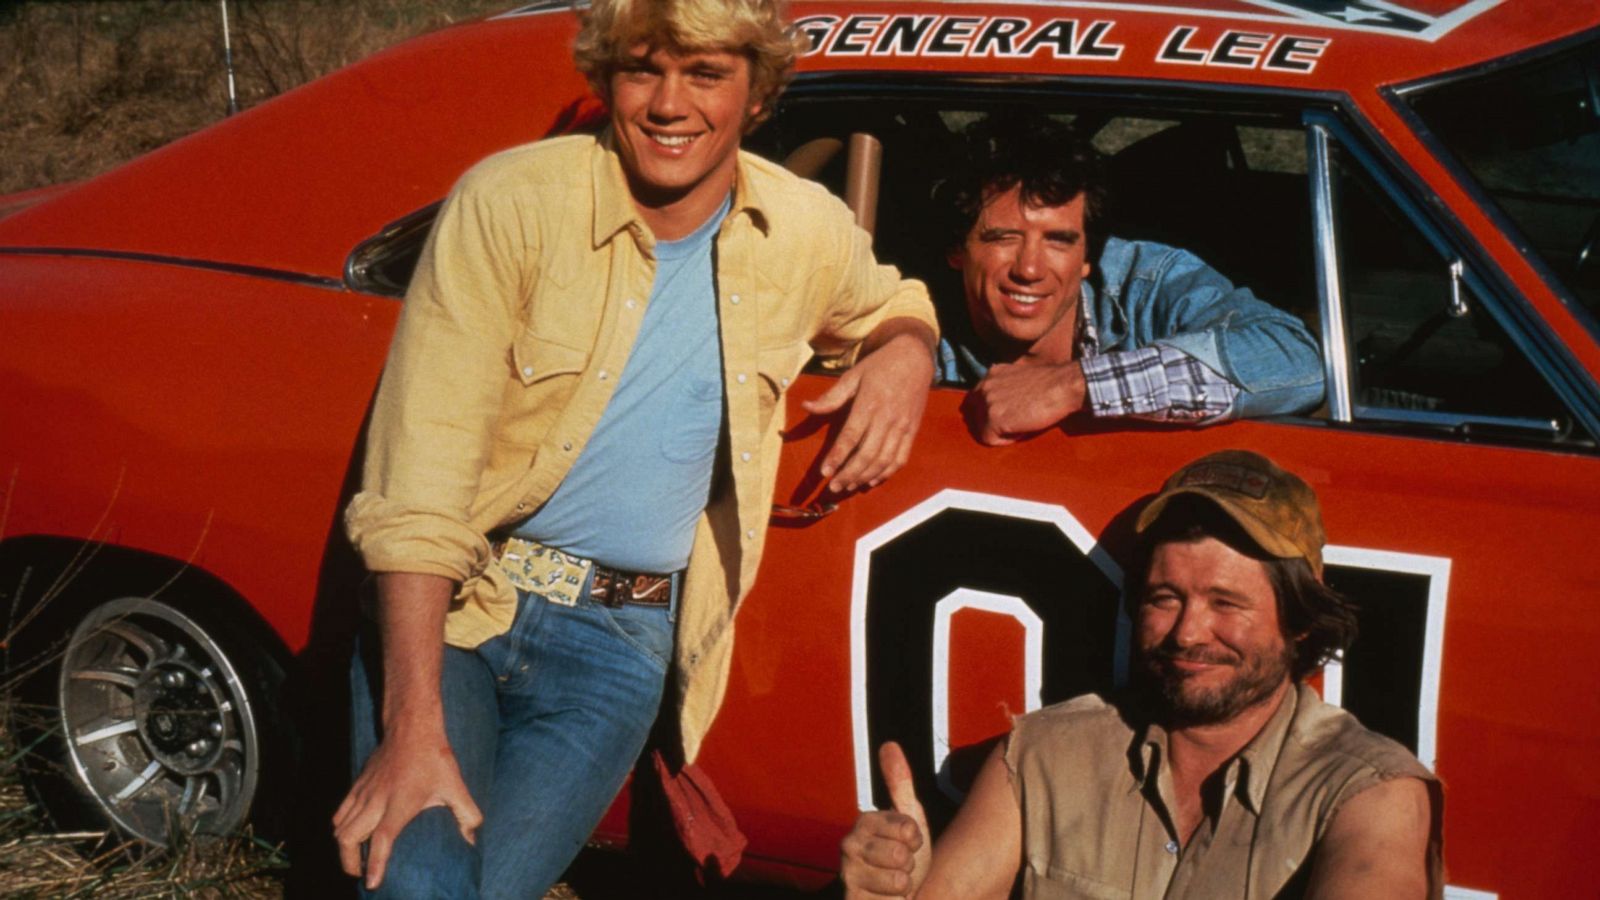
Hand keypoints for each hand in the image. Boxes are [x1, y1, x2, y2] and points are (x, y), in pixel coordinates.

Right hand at [333, 724, 482, 889]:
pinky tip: (351, 835)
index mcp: (400, 803)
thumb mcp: (456, 785)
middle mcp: (377, 800)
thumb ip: (467, 813)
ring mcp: (363, 792)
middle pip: (349, 838)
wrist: (412, 727)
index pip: (383, 839)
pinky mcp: (357, 785)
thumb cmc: (435, 757)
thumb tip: (472, 839)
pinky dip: (340, 828)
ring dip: (345, 848)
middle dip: (351, 863)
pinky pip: (340, 813)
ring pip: (340, 827)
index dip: (376, 863)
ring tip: (356, 860)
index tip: (371, 883)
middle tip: (362, 875)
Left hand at [803, 327, 934, 493]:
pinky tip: (872, 480)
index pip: (851, 437)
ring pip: (884, 460)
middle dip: (849, 474)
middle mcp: (887, 418)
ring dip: (865, 477)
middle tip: (834, 487)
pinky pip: (900, 458)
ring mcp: (902, 426)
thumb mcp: (853, 375)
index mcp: (869, 403)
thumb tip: (806, 406)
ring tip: (849, 486)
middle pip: (867, 454)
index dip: (837, 457)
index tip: (825, 472)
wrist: (914, 357)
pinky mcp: (912, 431)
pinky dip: (887, 473)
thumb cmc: (880, 366)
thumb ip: (831, 397)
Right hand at [841, 742, 932, 897]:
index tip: (909, 843)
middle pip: (901, 853)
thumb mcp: (908, 820)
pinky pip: (889, 899)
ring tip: (894, 884)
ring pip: (897, 878)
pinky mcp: (851, 897)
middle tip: (900, 866)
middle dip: (910, 864)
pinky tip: (885, 898)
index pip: (907, 827)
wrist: (898, 898)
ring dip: (903, 885)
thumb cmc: (902, 861)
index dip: (916, 839)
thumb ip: (899, 783)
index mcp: (865, 822)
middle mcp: (850, 845)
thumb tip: (888, 744)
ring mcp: (848, 874)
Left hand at [963, 359, 1085, 445]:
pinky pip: (990, 439)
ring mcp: (987, 402)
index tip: (1010, 416)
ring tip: (1023, 422)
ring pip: (982, 429)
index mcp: (991, 374)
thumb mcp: (1021, 379)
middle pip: (975, 417)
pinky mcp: (993, 418)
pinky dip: (1007, 440)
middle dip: (994, 424)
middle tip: (1018, 421)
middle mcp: (984, 386)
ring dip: (1001, 431)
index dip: (991, 414)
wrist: (1064, 386)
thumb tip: (1000, 406)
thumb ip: (1004, 387)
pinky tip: (1023, 428)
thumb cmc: (1051, 386)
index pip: (975, 402)